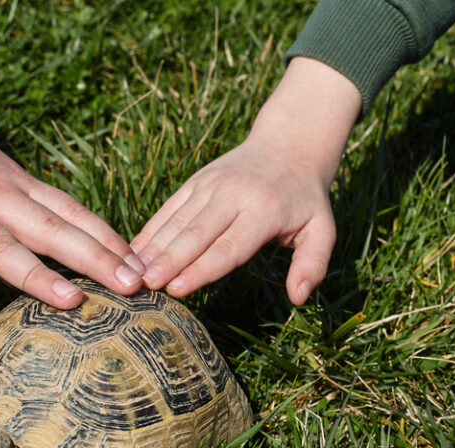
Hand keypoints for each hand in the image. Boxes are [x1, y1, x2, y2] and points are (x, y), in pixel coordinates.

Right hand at [0, 74, 143, 331]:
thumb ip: (27, 199)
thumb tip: (66, 233)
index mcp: (16, 184)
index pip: (73, 213)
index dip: (109, 240)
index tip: (142, 266)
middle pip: (52, 230)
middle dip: (96, 259)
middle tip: (134, 286)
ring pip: (2, 246)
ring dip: (38, 275)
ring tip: (73, 302)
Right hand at [131, 58, 361, 304]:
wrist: (289, 144)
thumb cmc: (304, 198)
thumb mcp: (322, 229)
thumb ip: (313, 264)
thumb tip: (298, 297)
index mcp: (264, 211)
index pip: (228, 247)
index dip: (201, 270)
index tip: (176, 289)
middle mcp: (232, 196)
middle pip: (195, 235)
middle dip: (168, 261)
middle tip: (145, 285)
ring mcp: (210, 185)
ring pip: (176, 222)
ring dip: (153, 249)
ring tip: (132, 273)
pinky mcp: (195, 182)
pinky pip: (169, 209)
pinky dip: (150, 231)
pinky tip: (133, 251)